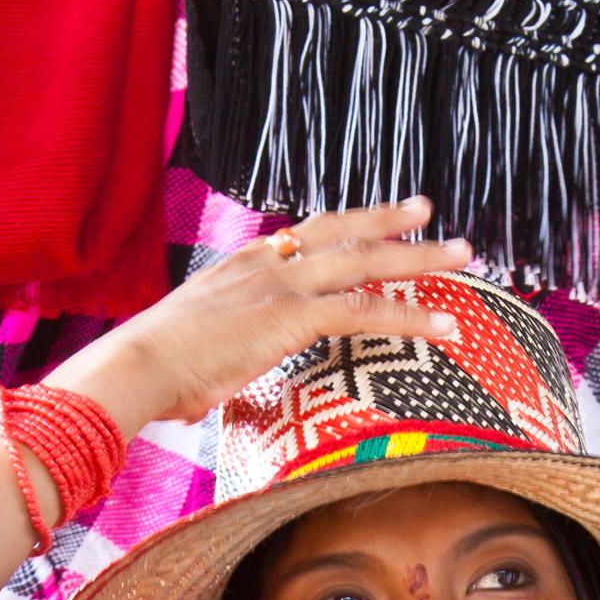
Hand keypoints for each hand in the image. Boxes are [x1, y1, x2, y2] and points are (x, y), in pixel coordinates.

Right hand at [56, 201, 473, 435]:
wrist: (138, 366)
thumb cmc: (154, 371)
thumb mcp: (194, 347)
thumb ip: (217, 352)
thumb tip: (210, 386)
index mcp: (242, 264)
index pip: (304, 237)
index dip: (342, 227)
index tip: (368, 221)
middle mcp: (267, 262)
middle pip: (341, 231)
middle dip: (389, 221)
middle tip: (429, 214)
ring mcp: (282, 285)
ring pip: (366, 262)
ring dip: (419, 259)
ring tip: (462, 256)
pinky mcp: (293, 316)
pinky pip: (366, 310)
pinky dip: (411, 317)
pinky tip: (445, 327)